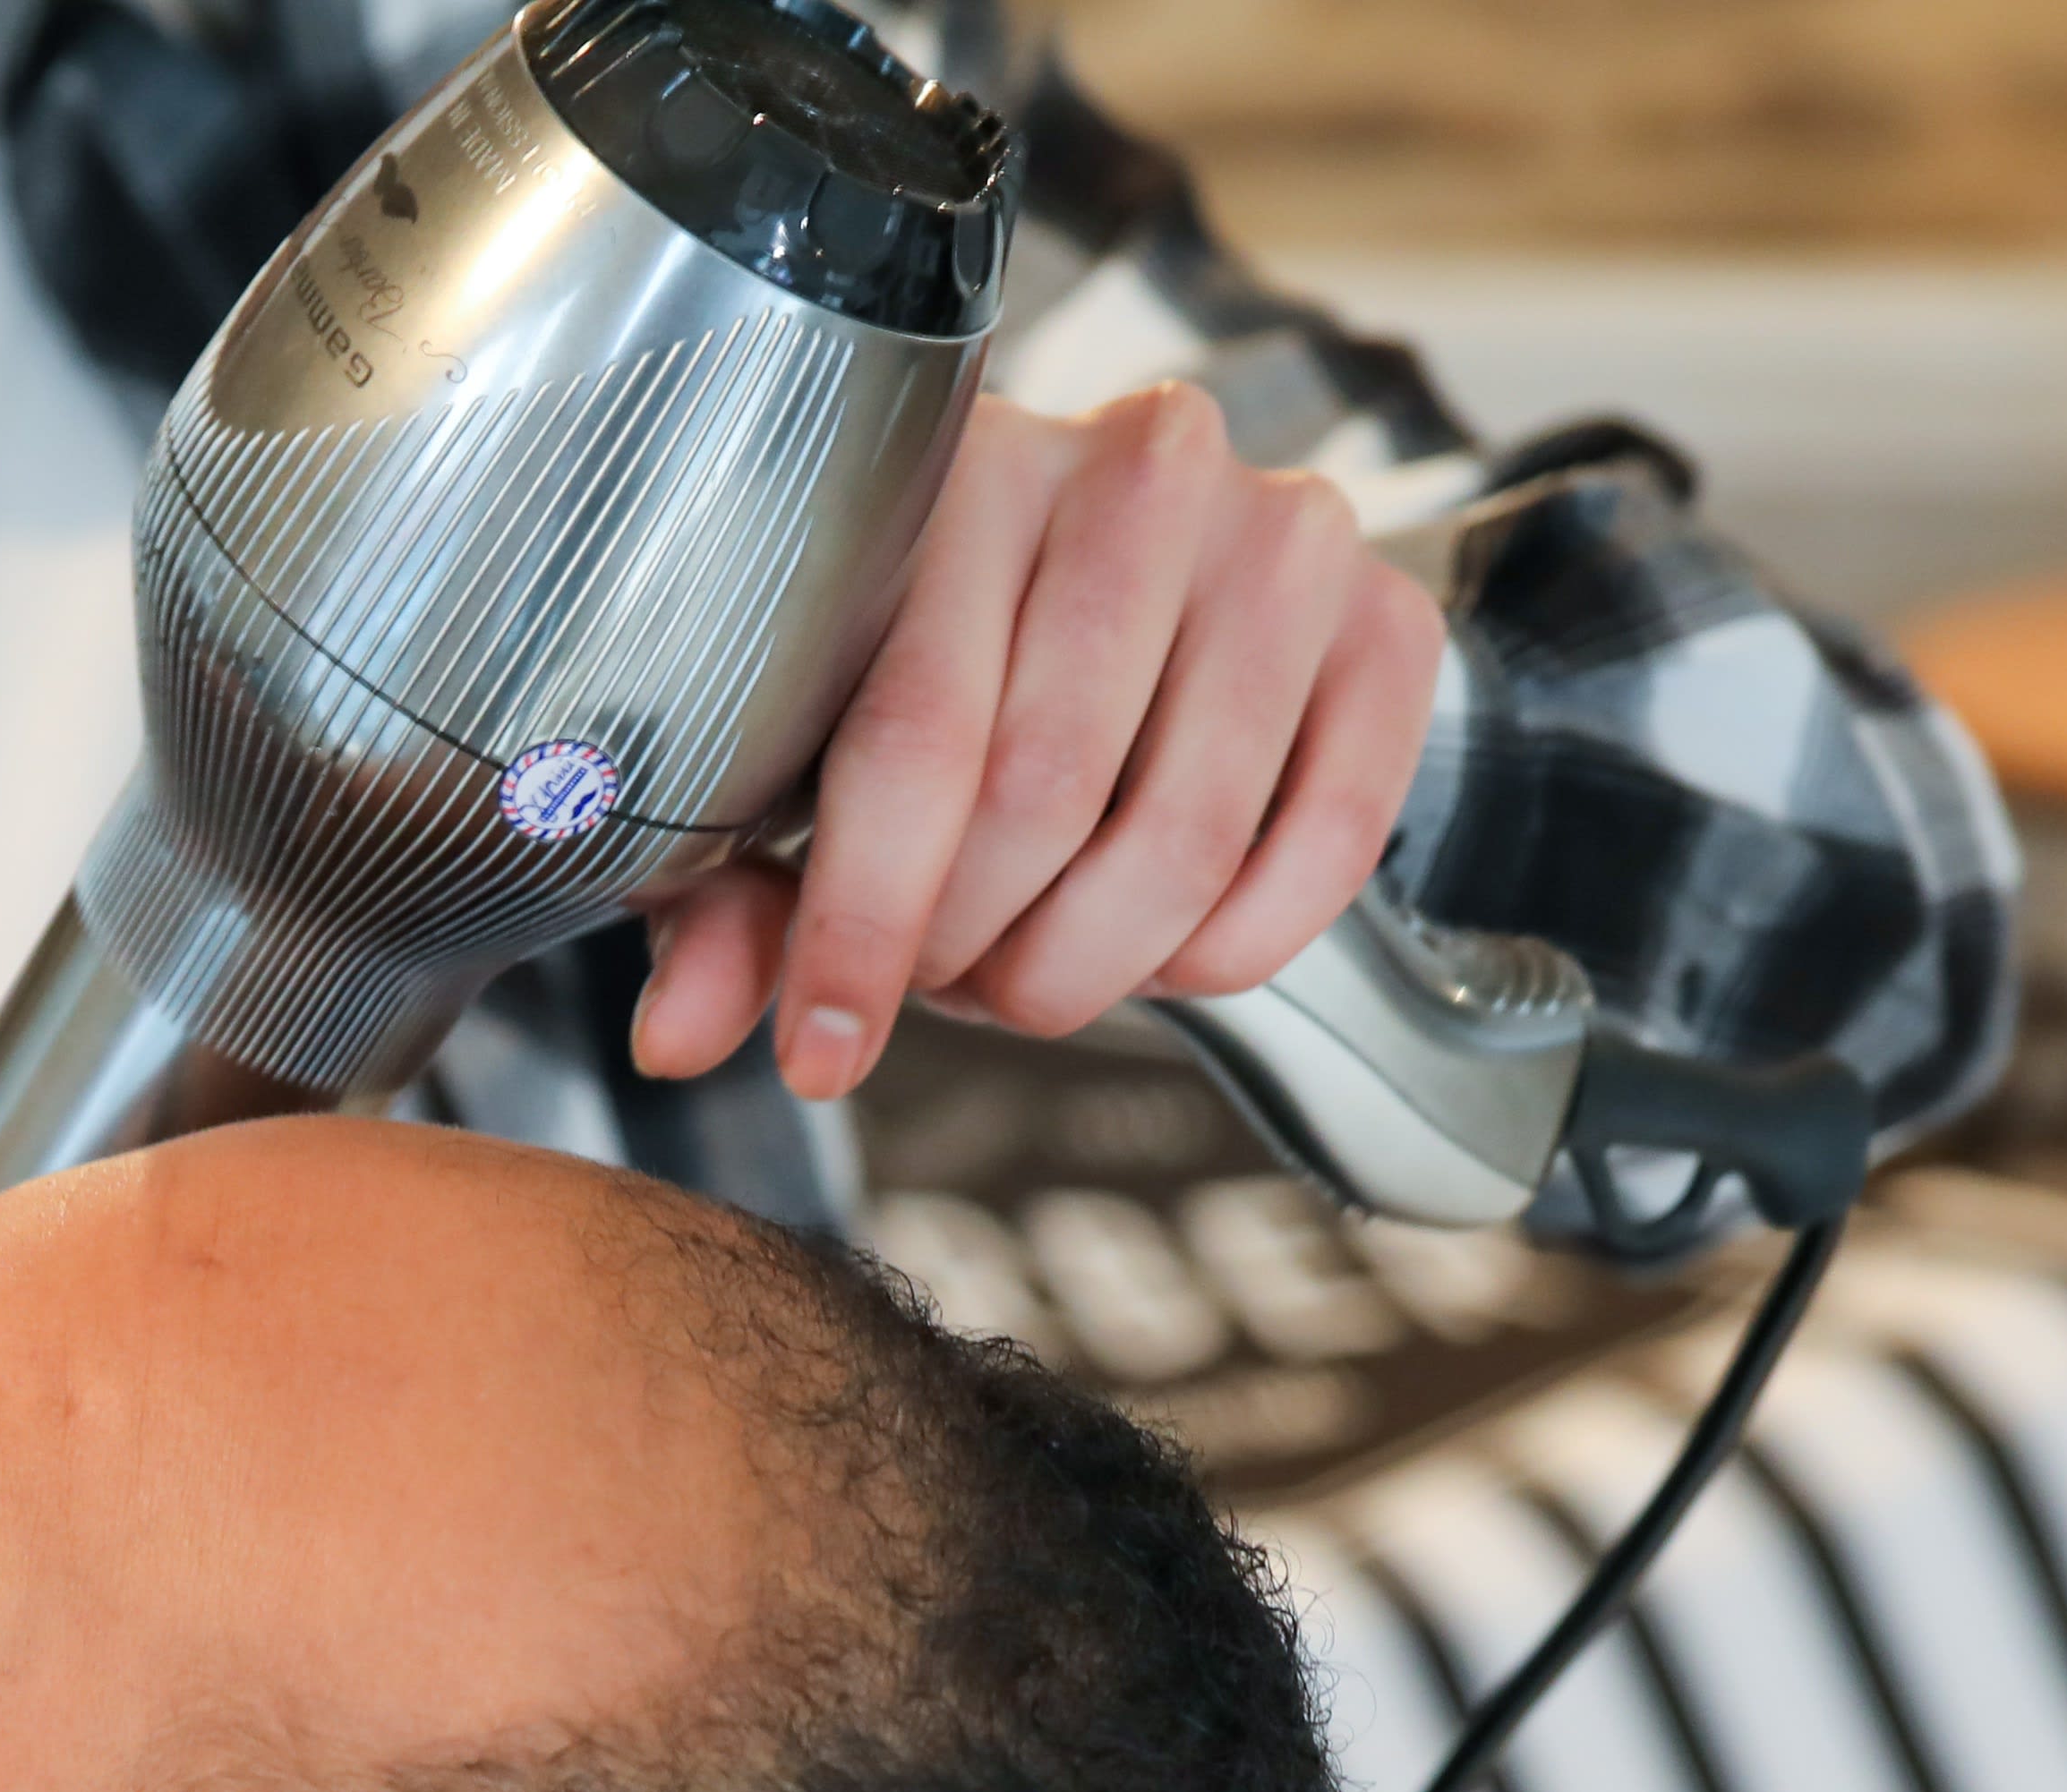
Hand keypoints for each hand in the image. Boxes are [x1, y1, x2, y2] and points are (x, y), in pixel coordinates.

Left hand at [628, 382, 1442, 1104]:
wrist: (1126, 574)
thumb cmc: (929, 663)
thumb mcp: (797, 760)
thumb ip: (728, 894)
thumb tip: (680, 1037)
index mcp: (959, 471)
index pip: (914, 737)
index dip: (864, 929)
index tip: (825, 1052)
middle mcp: (1136, 466)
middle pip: (1045, 798)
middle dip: (974, 952)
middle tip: (942, 979)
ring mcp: (1280, 531)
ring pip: (1179, 839)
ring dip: (1089, 966)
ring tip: (1028, 966)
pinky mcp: (1386, 618)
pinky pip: (1321, 851)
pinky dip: (1226, 953)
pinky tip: (1159, 951)